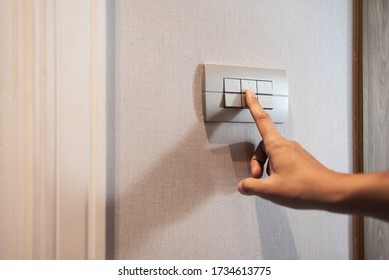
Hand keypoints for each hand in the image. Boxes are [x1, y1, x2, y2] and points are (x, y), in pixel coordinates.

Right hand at [237, 90, 343, 209]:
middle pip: (263, 146)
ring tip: (272, 185)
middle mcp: (287, 146)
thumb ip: (251, 186)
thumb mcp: (270, 190)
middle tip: (256, 178)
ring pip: (272, 156)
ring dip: (267, 168)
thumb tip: (243, 186)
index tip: (250, 93)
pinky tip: (282, 184)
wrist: (331, 192)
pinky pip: (282, 161)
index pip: (262, 120)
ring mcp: (295, 153)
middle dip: (256, 162)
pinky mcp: (300, 160)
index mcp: (277, 147)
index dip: (254, 106)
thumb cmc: (305, 188)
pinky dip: (276, 171)